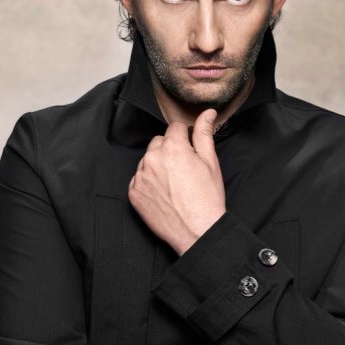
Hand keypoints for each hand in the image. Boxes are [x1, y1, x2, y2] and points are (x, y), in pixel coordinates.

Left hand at [128, 108, 225, 254]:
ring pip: (148, 159)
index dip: (185, 138)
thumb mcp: (211, 162)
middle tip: (184, 169)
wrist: (197, 232)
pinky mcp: (134, 193)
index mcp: (172, 147)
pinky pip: (139, 178)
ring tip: (174, 183)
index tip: (190, 151)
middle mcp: (152, 158)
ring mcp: (140, 177)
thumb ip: (204, 133)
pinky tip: (164, 193)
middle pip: (159, 142)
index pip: (174, 128)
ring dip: (158, 165)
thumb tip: (207, 112)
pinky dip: (149, 182)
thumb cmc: (207, 198)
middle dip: (170, 150)